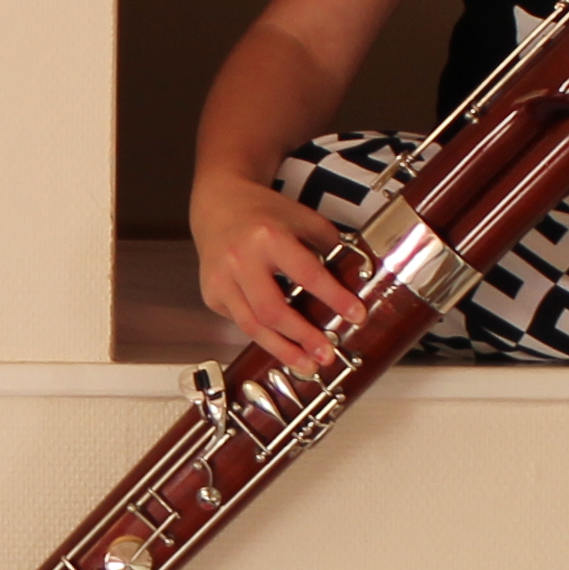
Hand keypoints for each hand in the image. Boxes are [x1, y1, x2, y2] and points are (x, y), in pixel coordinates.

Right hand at [191, 172, 365, 375]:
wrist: (219, 205)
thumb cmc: (264, 213)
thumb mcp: (301, 218)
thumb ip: (328, 246)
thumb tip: (357, 278)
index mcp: (268, 237)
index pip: (307, 274)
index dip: (334, 298)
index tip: (356, 316)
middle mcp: (240, 259)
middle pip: (273, 310)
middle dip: (303, 337)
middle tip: (326, 355)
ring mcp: (221, 279)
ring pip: (252, 326)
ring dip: (282, 350)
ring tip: (307, 364)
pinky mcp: (212, 294)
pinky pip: (241, 322)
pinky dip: (263, 336)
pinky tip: (281, 345)